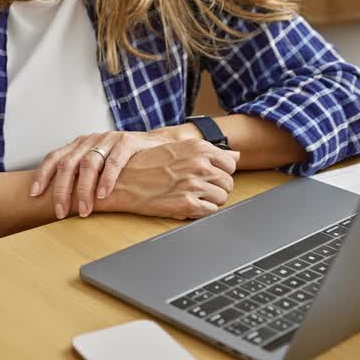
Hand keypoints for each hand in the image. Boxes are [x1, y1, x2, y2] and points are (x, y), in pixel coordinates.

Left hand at [30, 130, 169, 218]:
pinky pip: (114, 161)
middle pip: (68, 163)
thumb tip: (59, 202)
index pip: (54, 158)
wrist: (156, 145)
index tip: (34, 194)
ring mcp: (109, 139)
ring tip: (84, 209)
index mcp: (79, 145)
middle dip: (62, 190)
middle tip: (61, 212)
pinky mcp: (127, 142)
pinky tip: (104, 194)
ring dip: (84, 189)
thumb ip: (81, 176)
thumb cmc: (124, 161)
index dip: (42, 175)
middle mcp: (90, 140)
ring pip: (89, 163)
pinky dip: (107, 179)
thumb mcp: (98, 165)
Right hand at [97, 139, 240, 219]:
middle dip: (216, 188)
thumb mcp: (180, 148)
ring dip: (209, 200)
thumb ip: (211, 152)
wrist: (122, 180)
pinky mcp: (186, 204)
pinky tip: (186, 205)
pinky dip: (201, 211)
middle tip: (198, 189)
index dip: (221, 173)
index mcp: (199, 148)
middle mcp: (199, 164)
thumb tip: (237, 155)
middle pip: (228, 183)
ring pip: (221, 199)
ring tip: (190, 196)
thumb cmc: (147, 163)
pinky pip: (210, 212)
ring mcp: (194, 184)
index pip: (230, 164)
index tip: (210, 176)